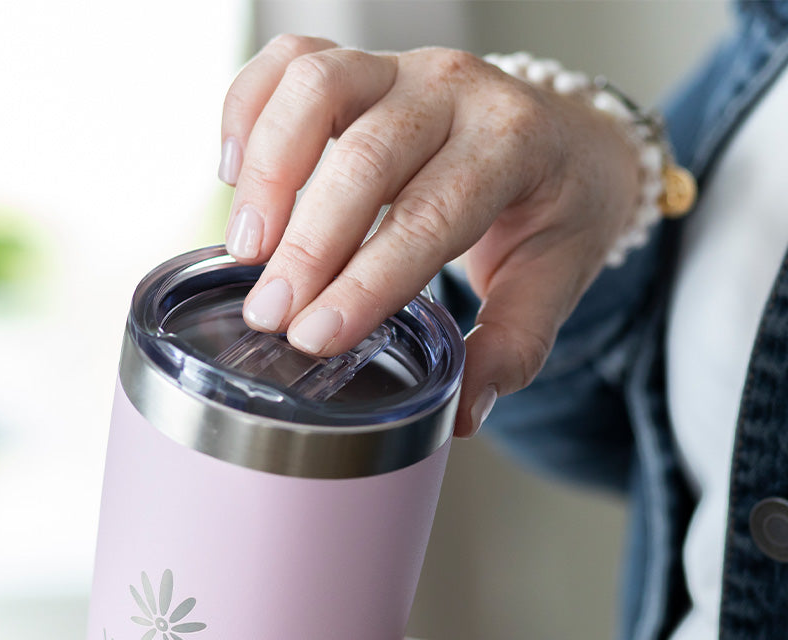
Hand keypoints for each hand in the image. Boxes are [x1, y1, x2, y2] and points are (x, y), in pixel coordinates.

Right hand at [217, 36, 640, 435]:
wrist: (568, 138)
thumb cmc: (554, 210)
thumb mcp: (552, 282)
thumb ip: (509, 348)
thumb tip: (459, 414)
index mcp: (513, 144)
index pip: (429, 214)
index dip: (365, 280)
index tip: (314, 337)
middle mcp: (455, 92)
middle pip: (365, 155)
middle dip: (307, 244)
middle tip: (269, 316)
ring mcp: (401, 69)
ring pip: (317, 86)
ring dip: (269, 170)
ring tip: (246, 250)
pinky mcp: (359, 66)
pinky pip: (287, 61)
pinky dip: (248, 110)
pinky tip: (234, 175)